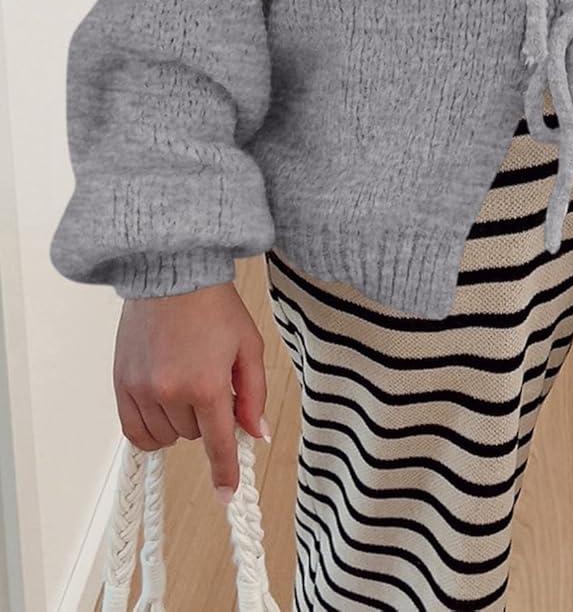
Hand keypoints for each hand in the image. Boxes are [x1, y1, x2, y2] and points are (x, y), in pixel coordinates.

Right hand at [113, 281, 268, 502]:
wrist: (172, 274)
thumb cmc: (216, 307)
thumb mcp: (249, 345)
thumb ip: (254, 394)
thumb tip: (256, 434)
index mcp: (207, 384)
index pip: (218, 444)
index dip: (225, 472)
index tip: (227, 495)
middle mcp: (170, 392)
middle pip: (193, 436)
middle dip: (207, 418)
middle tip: (210, 382)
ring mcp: (141, 389)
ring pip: (165, 435)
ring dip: (179, 421)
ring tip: (186, 383)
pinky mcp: (121, 383)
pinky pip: (134, 430)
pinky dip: (150, 428)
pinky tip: (162, 408)